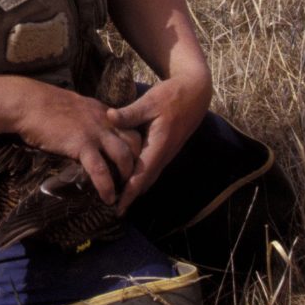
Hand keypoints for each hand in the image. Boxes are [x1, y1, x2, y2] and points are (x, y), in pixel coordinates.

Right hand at [9, 81, 140, 204]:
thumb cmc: (44, 105)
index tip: (132, 163)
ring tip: (123, 193)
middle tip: (132, 180)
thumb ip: (87, 118)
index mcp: (103, 112)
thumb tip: (87, 131)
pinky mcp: (81, 145)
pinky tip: (108, 198)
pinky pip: (100, 169)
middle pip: (134, 142)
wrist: (28, 103)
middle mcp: (105, 121)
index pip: (130, 128)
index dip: (134, 147)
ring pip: (123, 156)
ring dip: (127, 177)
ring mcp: (95, 133)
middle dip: (137, 163)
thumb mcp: (75, 107)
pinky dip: (107, 186)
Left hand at [111, 71, 208, 211]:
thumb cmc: (171, 96)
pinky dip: (139, 178)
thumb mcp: (150, 101)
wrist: (195, 94)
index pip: (141, 176)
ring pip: (149, 177)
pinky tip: (126, 178)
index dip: (129, 194)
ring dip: (134, 189)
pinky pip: (151, 169)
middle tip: (110, 210)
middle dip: (130, 197)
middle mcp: (164, 155)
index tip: (117, 208)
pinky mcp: (165, 150)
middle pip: (145, 182)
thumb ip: (130, 113)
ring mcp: (166, 154)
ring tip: (116, 199)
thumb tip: (108, 117)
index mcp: (159, 145)